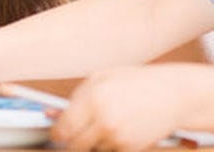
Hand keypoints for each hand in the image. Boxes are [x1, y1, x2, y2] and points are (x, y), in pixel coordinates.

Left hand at [53, 65, 189, 150]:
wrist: (172, 94)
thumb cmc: (133, 83)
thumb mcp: (100, 79)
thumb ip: (75, 98)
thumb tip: (50, 115)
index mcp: (93, 98)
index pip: (63, 128)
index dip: (56, 134)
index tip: (56, 135)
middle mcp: (104, 119)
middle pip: (75, 145)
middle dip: (72, 142)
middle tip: (78, 133)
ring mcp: (119, 136)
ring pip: (92, 149)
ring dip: (93, 142)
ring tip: (106, 124)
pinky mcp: (132, 148)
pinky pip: (110, 151)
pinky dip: (110, 145)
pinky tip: (120, 130)